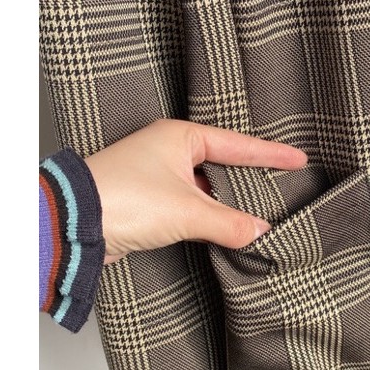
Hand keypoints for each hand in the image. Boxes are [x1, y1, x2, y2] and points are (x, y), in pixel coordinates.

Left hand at [84, 119, 308, 264]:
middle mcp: (168, 151)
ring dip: (226, 204)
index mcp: (180, 136)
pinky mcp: (148, 201)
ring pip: (205, 188)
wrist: (71, 224)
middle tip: (283, 182)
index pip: (238, 145)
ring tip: (258, 213)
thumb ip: (229, 223)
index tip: (298, 158)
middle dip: (250, 177)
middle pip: (222, 164)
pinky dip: (208, 218)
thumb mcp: (187, 211)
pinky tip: (224, 230)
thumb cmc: (120, 198)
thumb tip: (259, 232)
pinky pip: (190, 206)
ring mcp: (157, 176)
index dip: (270, 154)